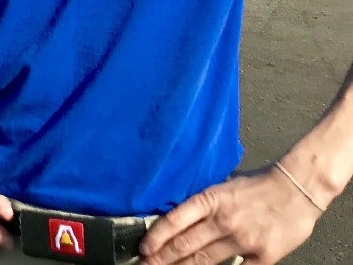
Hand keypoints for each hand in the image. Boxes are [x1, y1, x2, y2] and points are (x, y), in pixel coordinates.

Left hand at [139, 165, 323, 264]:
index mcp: (212, 198)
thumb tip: (182, 215)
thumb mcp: (225, 184)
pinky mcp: (262, 256)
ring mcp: (242, 240)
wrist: (297, 189)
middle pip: (185, 245)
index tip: (143, 249)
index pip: (175, 220)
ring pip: (204, 261)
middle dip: (162, 258)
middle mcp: (223, 220)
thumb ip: (206, 202)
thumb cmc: (259, 184)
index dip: (156, 236)